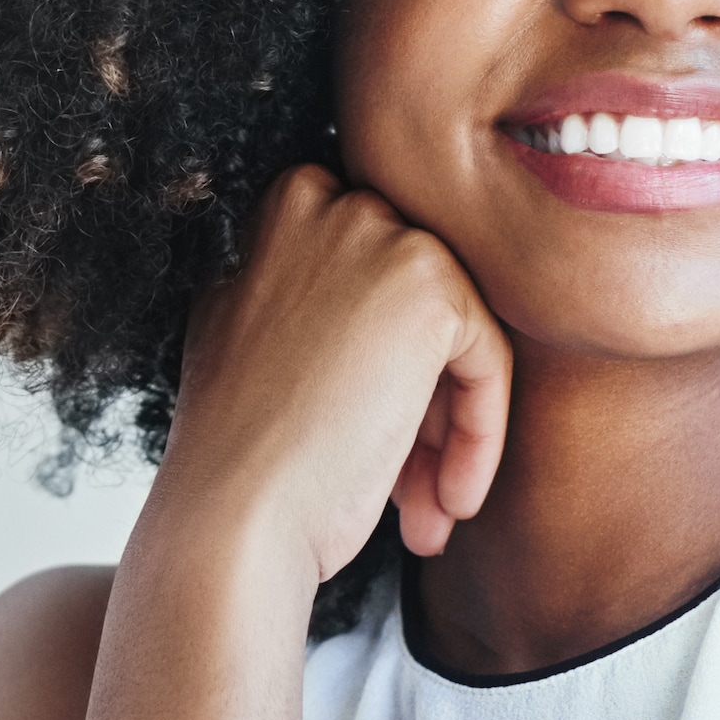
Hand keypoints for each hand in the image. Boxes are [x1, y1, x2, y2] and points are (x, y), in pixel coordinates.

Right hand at [147, 167, 513, 584]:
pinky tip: (446, 504)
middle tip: (410, 490)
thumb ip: (310, 300)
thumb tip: (386, 318)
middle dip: (421, 404)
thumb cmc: (237, 457)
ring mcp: (378, 235)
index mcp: (276, 211)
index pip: (373, 280)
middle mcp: (324, 203)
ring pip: (457, 336)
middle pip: (417, 304)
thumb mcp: (253, 341)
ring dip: (448, 432)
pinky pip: (488, 360)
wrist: (232, 515)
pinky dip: (479, 436)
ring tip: (427, 513)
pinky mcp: (429, 285)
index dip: (381, 370)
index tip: (375, 442)